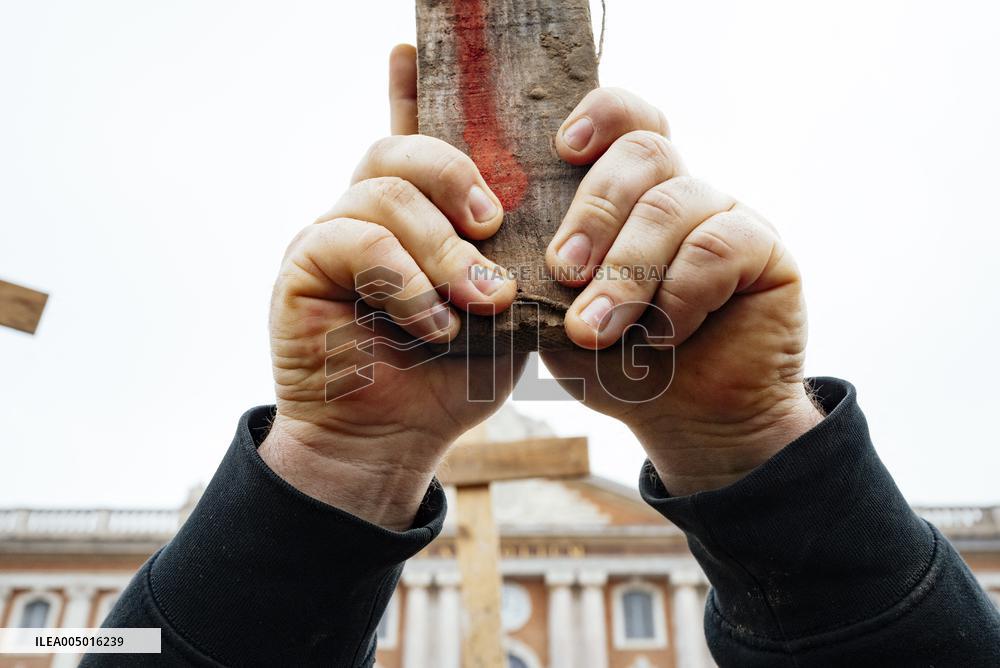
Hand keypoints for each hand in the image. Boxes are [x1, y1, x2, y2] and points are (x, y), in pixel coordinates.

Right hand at [260, 45, 525, 529]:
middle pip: (403, 149)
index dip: (411, 89)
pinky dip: (407, 284)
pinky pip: (360, 241)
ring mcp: (331, 233)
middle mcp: (367, 213)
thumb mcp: (503, 311)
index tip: (412, 47)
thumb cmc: (450, 376)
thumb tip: (536, 217)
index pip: (412, 136)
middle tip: (495, 227)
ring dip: (444, 250)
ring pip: (387, 191)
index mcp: (415, 218)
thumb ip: (512, 259)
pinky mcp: (303, 264)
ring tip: (479, 300)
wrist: (390, 441)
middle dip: (459, 178)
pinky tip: (432, 325)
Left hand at [540, 89, 822, 495]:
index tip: (562, 148)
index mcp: (629, 193)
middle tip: (562, 271)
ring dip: (627, 272)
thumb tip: (498, 247)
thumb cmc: (616, 361)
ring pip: (673, 205)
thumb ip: (537, 276)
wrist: (687, 420)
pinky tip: (663, 336)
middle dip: (593, 212)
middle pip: (643, 151)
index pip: (625, 120)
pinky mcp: (765, 250)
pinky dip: (679, 296)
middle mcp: (680, 191)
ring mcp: (725, 215)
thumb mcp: (559, 319)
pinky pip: (718, 247)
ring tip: (595, 330)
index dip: (599, 115)